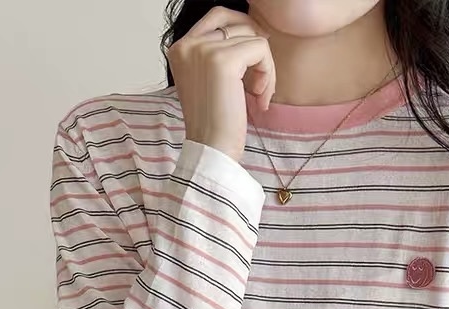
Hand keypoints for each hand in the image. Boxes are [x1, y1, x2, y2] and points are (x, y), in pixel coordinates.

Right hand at [168, 5, 275, 161]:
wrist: (212, 152)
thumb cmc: (214, 124)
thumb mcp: (209, 80)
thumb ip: (218, 52)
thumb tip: (251, 27)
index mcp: (180, 48)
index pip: (218, 17)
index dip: (242, 35)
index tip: (251, 66)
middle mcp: (187, 45)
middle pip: (237, 23)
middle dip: (255, 52)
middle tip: (257, 84)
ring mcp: (204, 51)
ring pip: (252, 36)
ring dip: (264, 67)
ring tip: (258, 95)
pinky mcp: (224, 61)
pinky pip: (261, 48)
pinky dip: (268, 73)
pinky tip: (260, 99)